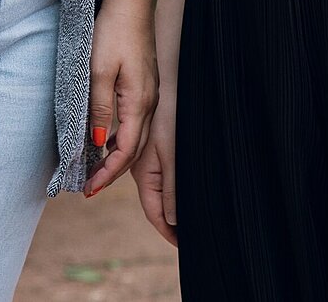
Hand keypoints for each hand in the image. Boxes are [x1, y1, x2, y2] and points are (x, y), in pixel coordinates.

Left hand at [83, 0, 157, 196]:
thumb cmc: (113, 31)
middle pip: (134, 149)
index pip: (126, 151)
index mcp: (139, 102)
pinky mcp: (146, 85)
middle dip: (112, 171)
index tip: (89, 188)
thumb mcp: (98, 71)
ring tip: (96, 169)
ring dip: (117, 156)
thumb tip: (95, 143)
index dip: (108, 173)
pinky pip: (136, 121)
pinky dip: (122, 138)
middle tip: (90, 187)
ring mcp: (150, 93)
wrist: (131, 2)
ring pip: (136, 136)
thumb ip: (98, 109)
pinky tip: (107, 140)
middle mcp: (150, 102)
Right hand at [134, 89, 176, 245]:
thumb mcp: (171, 152)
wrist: (165, 79)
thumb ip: (169, 186)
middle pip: (153, 203)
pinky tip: (175, 190)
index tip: (184, 248)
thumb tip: (170, 219)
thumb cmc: (170, 112)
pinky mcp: (149, 143)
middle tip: (186, 241)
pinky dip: (166, 189)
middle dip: (167, 224)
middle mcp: (140, 166)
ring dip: (167, 207)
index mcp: (144, 170)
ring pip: (154, 189)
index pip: (154, 211)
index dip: (168, 232)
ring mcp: (144, 155)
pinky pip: (156, 174)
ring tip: (184, 222)